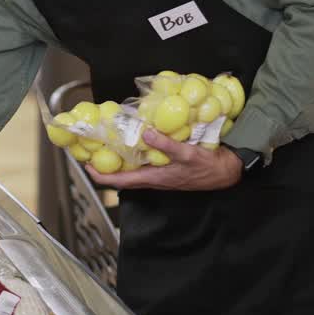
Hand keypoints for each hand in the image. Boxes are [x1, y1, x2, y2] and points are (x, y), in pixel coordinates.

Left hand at [86, 128, 243, 190]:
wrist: (226, 172)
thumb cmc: (208, 167)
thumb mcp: (188, 154)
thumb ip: (167, 145)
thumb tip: (145, 133)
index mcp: (155, 179)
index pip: (120, 181)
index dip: (102, 176)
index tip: (86, 166)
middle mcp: (154, 179)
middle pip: (123, 176)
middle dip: (106, 167)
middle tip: (93, 152)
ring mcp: (160, 175)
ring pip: (133, 170)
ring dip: (120, 160)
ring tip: (108, 145)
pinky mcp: (167, 169)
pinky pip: (145, 163)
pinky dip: (136, 154)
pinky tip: (135, 141)